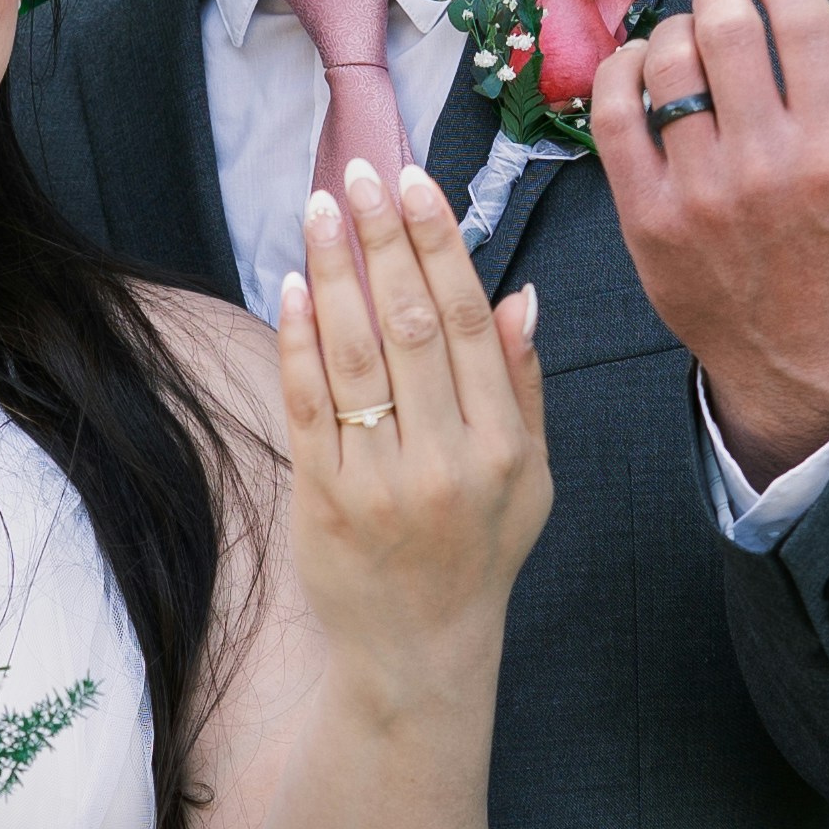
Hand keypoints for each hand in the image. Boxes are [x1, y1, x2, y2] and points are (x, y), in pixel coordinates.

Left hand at [279, 160, 551, 702]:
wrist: (420, 654)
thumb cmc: (478, 555)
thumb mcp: (533, 480)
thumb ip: (525, 388)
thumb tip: (524, 296)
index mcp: (506, 447)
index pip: (474, 323)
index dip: (442, 247)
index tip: (416, 184)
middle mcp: (449, 462)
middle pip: (414, 326)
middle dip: (384, 242)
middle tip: (359, 175)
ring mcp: (383, 483)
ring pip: (357, 356)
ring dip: (335, 273)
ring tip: (320, 209)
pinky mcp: (326, 502)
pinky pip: (309, 405)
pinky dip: (300, 340)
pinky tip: (295, 284)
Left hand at [589, 0, 828, 486]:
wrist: (792, 351)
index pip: (802, 24)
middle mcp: (765, 167)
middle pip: (727, 31)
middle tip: (730, 0)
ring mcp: (699, 193)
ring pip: (668, 64)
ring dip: (678, 29)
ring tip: (693, 38)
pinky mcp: (647, 216)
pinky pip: (613, 115)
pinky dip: (621, 71)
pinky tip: (642, 66)